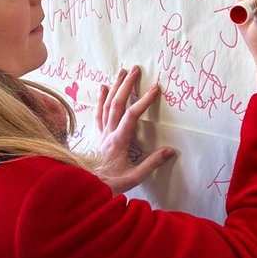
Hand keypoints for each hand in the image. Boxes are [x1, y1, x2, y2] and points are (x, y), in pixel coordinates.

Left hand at [95, 66, 175, 193]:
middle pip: (116, 104)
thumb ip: (152, 163)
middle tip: (136, 70)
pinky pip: (98, 113)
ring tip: (122, 72)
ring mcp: (101, 133)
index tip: (155, 88)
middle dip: (126, 85)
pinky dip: (100, 99)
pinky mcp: (97, 136)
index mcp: (118, 141)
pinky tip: (102, 87)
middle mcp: (107, 133)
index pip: (132, 116)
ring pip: (106, 105)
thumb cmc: (111, 184)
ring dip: (114, 87)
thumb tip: (170, 151)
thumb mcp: (134, 177)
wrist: (86, 188)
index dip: (143, 101)